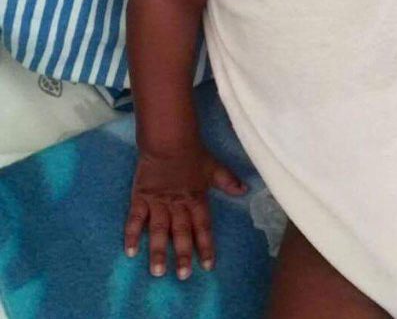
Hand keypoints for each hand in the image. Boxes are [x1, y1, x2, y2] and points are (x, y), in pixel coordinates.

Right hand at [124, 144, 247, 279]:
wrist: (167, 140)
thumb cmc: (193, 154)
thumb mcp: (214, 167)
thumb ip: (228, 181)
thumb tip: (245, 190)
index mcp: (197, 199)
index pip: (203, 226)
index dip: (206, 246)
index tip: (208, 265)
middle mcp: (178, 204)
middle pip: (181, 232)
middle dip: (182, 254)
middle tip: (182, 276)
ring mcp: (158, 202)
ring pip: (158, 230)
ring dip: (158, 250)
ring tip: (158, 271)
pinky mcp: (141, 198)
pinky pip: (135, 219)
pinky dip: (132, 235)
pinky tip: (130, 251)